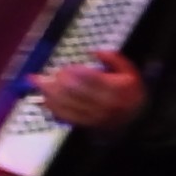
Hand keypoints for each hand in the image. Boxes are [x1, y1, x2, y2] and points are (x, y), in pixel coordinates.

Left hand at [34, 54, 150, 133]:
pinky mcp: (87, 123)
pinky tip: (45, 100)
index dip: (72, 72)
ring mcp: (94, 114)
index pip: (89, 78)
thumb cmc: (130, 92)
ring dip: (49, 94)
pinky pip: (67, 116)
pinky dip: (53, 108)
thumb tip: (95, 52)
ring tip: (39, 85)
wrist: (137, 119)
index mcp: (115, 87)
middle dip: (54, 83)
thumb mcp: (129, 71)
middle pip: (73, 92)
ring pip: (67, 104)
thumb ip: (114, 59)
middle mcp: (104, 102)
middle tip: (41, 77)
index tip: (64, 68)